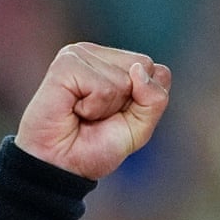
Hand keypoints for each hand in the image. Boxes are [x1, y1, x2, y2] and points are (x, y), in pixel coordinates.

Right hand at [14, 42, 171, 179]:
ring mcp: (80, 54)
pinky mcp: (66, 64)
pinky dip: (93, 107)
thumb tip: (138, 69)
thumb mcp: (139, 127)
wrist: (61, 165)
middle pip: (144, 67)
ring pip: (125, 78)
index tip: (118, 116)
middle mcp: (98, 54)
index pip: (158, 71)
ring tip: (84, 114)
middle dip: (129, 102)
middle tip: (99, 116)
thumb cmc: (95, 146)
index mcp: (117, 63)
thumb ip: (155, 99)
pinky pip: (103, 87)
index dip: (146, 103)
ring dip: (107, 107)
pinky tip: (74, 109)